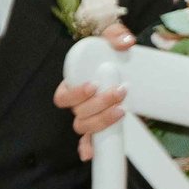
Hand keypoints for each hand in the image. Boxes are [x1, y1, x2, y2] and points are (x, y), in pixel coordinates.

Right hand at [52, 22, 135, 158]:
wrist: (119, 59)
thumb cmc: (108, 48)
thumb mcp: (111, 35)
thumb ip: (116, 34)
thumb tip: (125, 42)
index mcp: (72, 83)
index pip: (63, 96)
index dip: (76, 93)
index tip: (93, 86)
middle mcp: (77, 102)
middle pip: (77, 112)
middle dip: (98, 105)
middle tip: (118, 92)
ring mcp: (88, 113)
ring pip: (84, 126)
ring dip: (100, 121)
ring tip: (121, 110)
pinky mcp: (100, 121)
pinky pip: (89, 139)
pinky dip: (88, 147)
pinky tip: (89, 154)